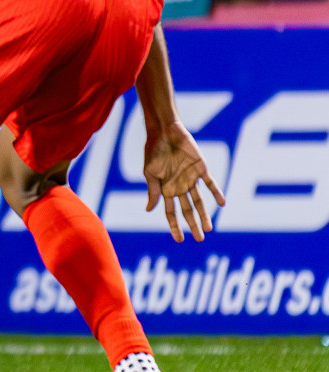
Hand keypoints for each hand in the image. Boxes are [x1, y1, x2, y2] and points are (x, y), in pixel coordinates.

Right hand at [143, 121, 225, 241]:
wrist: (164, 132)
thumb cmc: (153, 151)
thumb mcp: (150, 173)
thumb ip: (153, 191)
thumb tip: (149, 210)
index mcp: (166, 189)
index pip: (171, 212)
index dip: (175, 226)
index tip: (179, 240)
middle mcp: (179, 187)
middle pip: (188, 210)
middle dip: (193, 225)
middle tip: (199, 239)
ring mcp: (191, 179)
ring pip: (200, 201)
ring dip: (204, 214)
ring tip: (209, 229)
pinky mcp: (201, 168)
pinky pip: (210, 183)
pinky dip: (216, 193)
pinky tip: (221, 204)